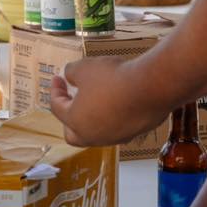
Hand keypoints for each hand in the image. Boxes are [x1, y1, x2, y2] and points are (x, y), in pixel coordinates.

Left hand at [49, 56, 163, 146]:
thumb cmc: (113, 78)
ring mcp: (114, 137)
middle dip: (69, 118)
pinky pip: (116, 129)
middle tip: (71, 101)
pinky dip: (112, 119)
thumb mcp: (85, 68)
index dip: (55, 90)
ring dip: (91, 118)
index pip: (57, 108)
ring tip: (95, 100)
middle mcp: (93, 135)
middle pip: (72, 134)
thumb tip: (69, 75)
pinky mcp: (133, 134)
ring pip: (96, 133)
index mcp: (76, 121)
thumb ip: (72, 72)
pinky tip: (117, 103)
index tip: (58, 78)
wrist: (150, 88)